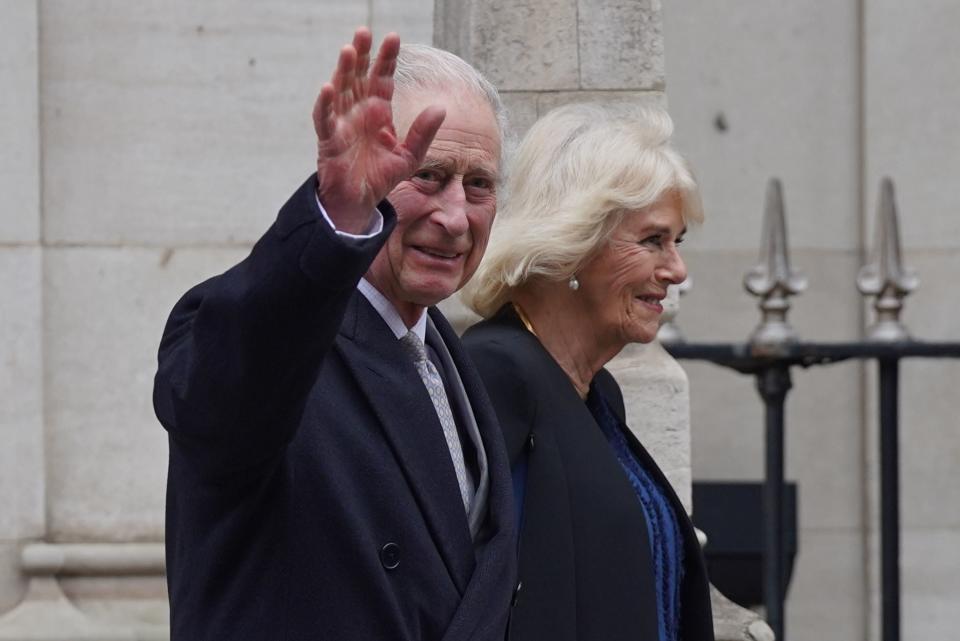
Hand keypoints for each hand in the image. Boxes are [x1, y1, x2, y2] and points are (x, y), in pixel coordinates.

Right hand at [312, 28, 445, 233]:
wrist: (361, 202)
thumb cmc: (381, 177)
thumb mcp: (409, 155)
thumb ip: (423, 132)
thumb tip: (441, 108)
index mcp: (379, 112)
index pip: (383, 78)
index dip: (387, 59)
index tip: (393, 37)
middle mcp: (359, 112)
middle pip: (359, 77)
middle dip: (362, 54)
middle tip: (365, 31)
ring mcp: (342, 124)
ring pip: (341, 91)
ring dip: (343, 71)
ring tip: (349, 50)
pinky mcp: (330, 140)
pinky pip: (325, 119)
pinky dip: (325, 104)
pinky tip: (327, 87)